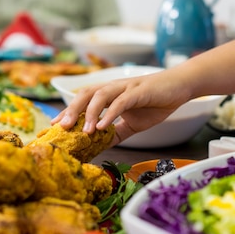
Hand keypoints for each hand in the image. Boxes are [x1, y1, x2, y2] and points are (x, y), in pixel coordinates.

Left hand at [51, 71, 189, 145]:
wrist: (180, 87)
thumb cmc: (156, 102)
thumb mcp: (133, 122)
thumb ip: (117, 132)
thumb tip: (102, 146)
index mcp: (109, 94)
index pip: (83, 100)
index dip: (68, 111)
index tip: (54, 126)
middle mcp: (113, 87)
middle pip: (85, 94)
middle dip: (71, 110)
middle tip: (60, 127)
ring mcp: (125, 87)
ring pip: (100, 95)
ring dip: (89, 113)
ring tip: (83, 131)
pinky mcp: (139, 91)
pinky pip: (121, 102)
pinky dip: (110, 114)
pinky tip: (102, 126)